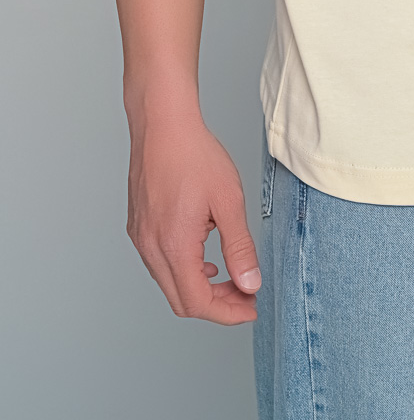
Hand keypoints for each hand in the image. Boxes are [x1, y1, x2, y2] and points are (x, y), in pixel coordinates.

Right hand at [125, 109, 260, 322]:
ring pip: (169, 283)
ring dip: (199, 287)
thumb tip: (250, 283)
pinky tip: (204, 254)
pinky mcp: (138, 227)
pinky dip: (184, 269)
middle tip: (244, 294)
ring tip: (229, 274)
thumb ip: (240, 247)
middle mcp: (151, 248)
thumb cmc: (194, 155)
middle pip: (181, 300)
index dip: (227, 313)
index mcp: (173, 246)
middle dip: (216, 304)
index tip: (251, 307)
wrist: (163, 125)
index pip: (198, 303)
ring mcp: (141, 238)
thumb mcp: (229, 201)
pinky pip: (160, 263)